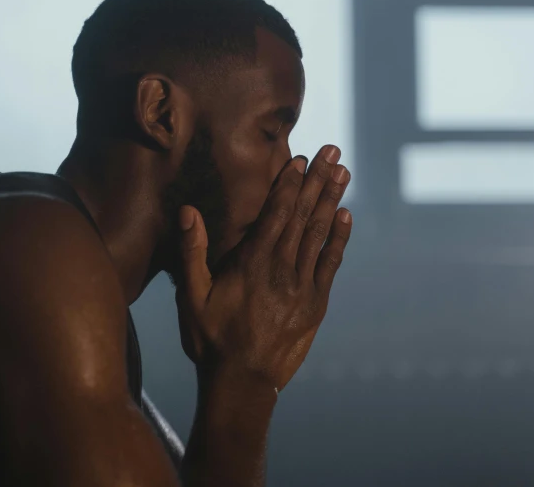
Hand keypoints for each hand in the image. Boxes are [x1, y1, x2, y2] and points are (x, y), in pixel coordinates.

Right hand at [175, 145, 351, 391]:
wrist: (243, 382)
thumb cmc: (211, 339)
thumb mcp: (192, 297)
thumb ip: (192, 252)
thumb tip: (187, 210)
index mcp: (252, 262)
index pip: (276, 213)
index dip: (289, 183)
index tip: (299, 159)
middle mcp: (282, 268)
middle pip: (304, 215)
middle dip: (318, 180)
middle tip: (332, 151)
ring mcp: (303, 285)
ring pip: (320, 233)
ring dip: (332, 200)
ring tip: (343, 172)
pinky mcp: (316, 303)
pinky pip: (331, 263)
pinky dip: (340, 238)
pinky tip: (346, 215)